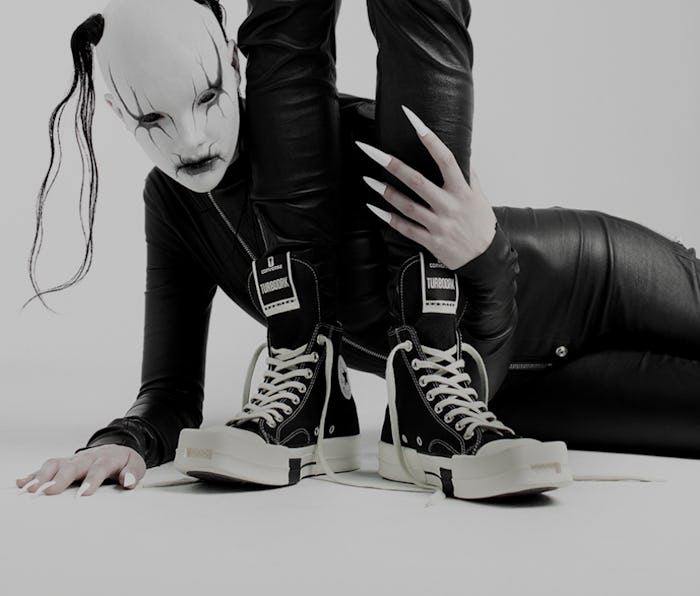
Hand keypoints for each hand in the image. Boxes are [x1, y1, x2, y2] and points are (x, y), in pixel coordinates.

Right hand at [15, 445, 145, 496]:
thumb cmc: (123, 461)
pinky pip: (47, 466)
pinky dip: (33, 474)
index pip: (98, 469)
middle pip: (72, 466)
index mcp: (106, 459)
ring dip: (42, 476)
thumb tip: (128, 481)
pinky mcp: (63, 464)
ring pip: (56, 464)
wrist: (116, 448)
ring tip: (30, 489)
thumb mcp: (136, 465)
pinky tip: (22, 482)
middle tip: (49, 491)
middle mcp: (87, 459)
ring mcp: (73, 460)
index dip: (91, 481)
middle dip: (60, 478)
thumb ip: (133, 473)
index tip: (84, 494)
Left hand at [356, 105, 496, 269]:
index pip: (446, 159)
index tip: (414, 120)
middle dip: (393, 165)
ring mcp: (439, 224)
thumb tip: (460, 154)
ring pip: (407, 206)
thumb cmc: (481, 224)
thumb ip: (469, 175)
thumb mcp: (480, 196)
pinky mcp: (431, 241)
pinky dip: (388, 217)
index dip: (430, 138)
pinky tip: (374, 207)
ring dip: (386, 192)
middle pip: (418, 181)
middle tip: (372, 151)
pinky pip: (405, 228)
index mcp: (463, 191)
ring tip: (368, 179)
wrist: (485, 259)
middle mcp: (449, 206)